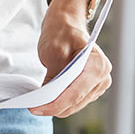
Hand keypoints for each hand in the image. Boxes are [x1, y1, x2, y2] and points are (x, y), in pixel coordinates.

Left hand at [29, 0, 111, 117]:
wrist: (66, 25)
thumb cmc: (61, 33)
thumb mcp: (54, 50)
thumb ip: (54, 74)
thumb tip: (47, 98)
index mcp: (98, 65)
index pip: (76, 92)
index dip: (55, 103)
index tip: (35, 108)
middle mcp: (103, 77)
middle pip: (76, 101)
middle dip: (53, 107)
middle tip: (31, 108)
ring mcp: (98, 85)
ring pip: (74, 105)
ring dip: (56, 107)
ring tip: (35, 105)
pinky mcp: (89, 89)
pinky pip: (73, 102)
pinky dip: (59, 103)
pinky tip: (45, 101)